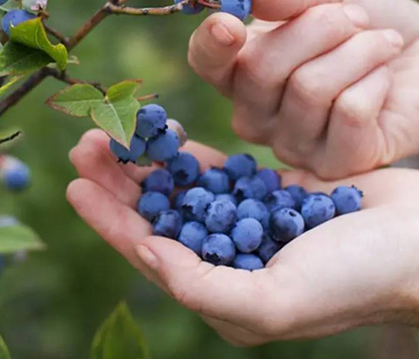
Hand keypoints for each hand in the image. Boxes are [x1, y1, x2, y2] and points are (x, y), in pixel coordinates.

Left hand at [67, 130, 418, 345]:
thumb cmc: (357, 278)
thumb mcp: (277, 299)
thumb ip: (205, 286)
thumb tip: (147, 254)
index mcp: (221, 292)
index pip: (149, 252)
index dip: (109, 220)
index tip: (75, 185)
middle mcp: (225, 259)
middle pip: (156, 216)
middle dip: (118, 182)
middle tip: (85, 144)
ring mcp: (243, 223)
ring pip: (179, 189)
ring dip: (145, 162)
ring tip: (112, 131)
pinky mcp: (264, 192)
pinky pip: (215, 171)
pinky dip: (187, 153)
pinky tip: (162, 133)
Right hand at [188, 0, 418, 178]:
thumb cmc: (365, 23)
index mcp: (240, 69)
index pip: (205, 62)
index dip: (211, 44)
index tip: (230, 22)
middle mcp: (254, 113)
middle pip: (259, 69)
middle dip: (318, 28)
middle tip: (354, 19)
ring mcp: (289, 144)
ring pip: (308, 89)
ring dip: (357, 52)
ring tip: (379, 44)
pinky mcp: (332, 164)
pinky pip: (348, 112)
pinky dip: (376, 82)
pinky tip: (382, 82)